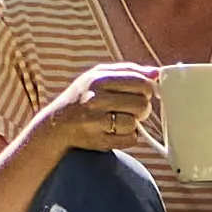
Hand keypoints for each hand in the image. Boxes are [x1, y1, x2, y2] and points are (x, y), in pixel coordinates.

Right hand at [36, 58, 161, 167]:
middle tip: (132, 109)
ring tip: (121, 120)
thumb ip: (127, 71)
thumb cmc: (82, 97)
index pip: (140, 82)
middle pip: (141, 103)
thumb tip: (155, 73)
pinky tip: (116, 131)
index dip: (147, 89)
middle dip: (142, 108)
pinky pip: (130, 139)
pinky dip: (129, 137)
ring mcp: (96, 121)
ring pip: (135, 122)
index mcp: (98, 79)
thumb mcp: (99, 76)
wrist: (56, 124)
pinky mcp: (98, 140)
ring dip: (133, 123)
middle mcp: (95, 98)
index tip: (143, 93)